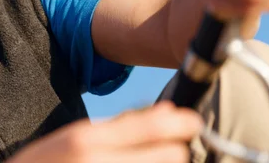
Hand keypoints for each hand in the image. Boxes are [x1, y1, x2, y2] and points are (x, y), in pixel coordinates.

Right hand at [8, 101, 201, 162]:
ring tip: (152, 158)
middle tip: (169, 149)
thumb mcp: (75, 136)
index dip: (182, 123)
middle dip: (173, 151)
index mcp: (88, 139)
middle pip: (172, 156)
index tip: (194, 122)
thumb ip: (120, 126)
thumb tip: (166, 111)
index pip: (153, 126)